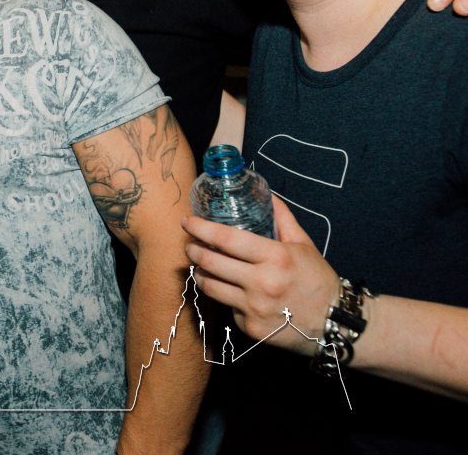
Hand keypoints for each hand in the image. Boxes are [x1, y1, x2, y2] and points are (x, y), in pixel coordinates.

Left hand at [182, 196, 338, 353]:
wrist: (336, 324)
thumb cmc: (318, 280)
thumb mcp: (303, 245)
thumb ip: (283, 219)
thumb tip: (267, 194)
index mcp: (276, 258)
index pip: (227, 239)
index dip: (201, 229)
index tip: (187, 222)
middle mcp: (262, 283)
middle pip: (211, 263)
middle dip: (193, 250)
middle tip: (189, 243)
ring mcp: (254, 308)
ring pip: (210, 287)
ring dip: (200, 273)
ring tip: (199, 265)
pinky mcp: (250, 328)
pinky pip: (227, 307)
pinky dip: (224, 296)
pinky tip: (229, 290)